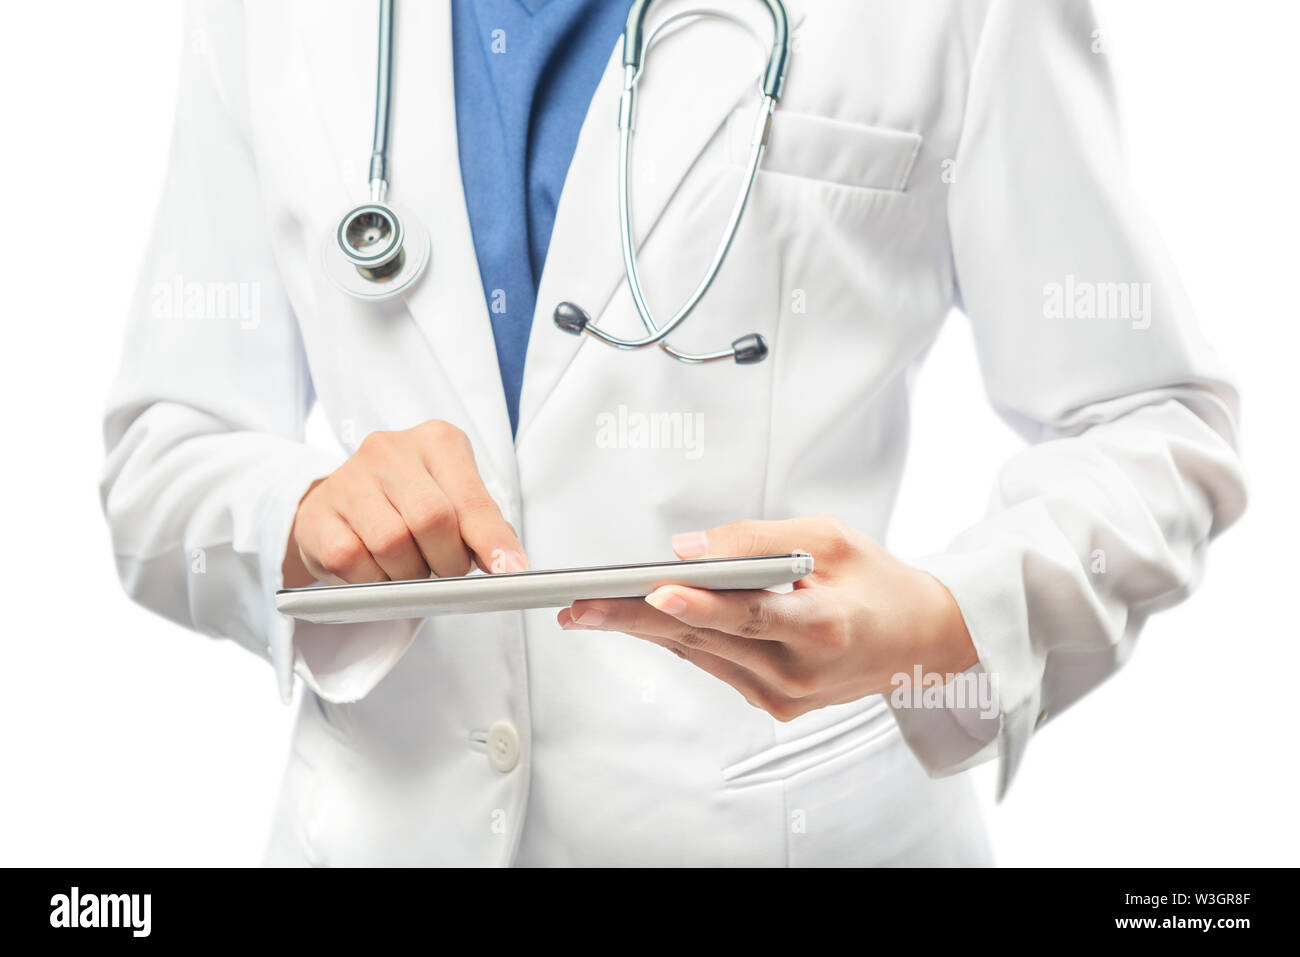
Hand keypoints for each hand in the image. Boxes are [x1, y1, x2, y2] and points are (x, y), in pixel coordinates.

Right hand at [283, 420, 525, 586]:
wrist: (340, 503)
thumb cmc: (409, 503)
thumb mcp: (455, 501)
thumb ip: (484, 527)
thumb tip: (510, 563)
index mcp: (436, 441)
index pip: (471, 497)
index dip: (491, 539)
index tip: (510, 571)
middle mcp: (390, 450)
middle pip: (431, 519)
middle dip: (446, 561)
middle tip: (444, 570)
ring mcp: (349, 478)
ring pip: (392, 543)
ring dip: (409, 573)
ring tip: (409, 566)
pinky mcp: (318, 514)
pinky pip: (353, 560)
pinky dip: (373, 579)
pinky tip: (376, 570)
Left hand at [558, 515, 976, 720]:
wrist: (921, 643)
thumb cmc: (879, 584)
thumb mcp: (830, 538)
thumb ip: (757, 540)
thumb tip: (687, 549)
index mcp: (824, 625)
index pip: (750, 614)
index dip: (700, 603)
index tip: (656, 589)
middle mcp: (800, 670)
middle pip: (706, 638)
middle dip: (635, 619)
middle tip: (579, 607)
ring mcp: (785, 695)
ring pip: (700, 653)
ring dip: (644, 630)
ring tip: (591, 609)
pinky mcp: (775, 704)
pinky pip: (714, 664)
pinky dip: (681, 638)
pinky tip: (643, 620)